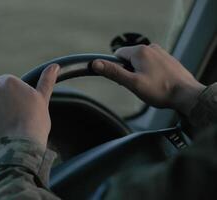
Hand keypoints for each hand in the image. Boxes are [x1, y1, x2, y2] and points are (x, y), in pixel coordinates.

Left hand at [0, 64, 59, 145]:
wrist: (21, 144)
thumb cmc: (35, 122)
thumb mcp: (42, 99)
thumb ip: (46, 81)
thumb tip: (55, 66)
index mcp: (8, 81)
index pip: (5, 82)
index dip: (12, 94)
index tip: (19, 105)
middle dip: (2, 104)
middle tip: (14, 118)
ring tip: (7, 126)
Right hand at [91, 44, 205, 115]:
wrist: (187, 95)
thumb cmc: (160, 90)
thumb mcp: (132, 83)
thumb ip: (113, 72)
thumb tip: (95, 63)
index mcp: (140, 51)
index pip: (117, 55)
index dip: (117, 68)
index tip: (125, 80)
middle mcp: (151, 48)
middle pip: (129, 58)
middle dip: (129, 72)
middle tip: (138, 85)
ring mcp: (161, 53)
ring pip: (141, 62)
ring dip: (140, 73)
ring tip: (150, 86)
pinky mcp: (168, 59)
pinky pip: (152, 64)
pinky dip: (151, 73)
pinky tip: (157, 84)